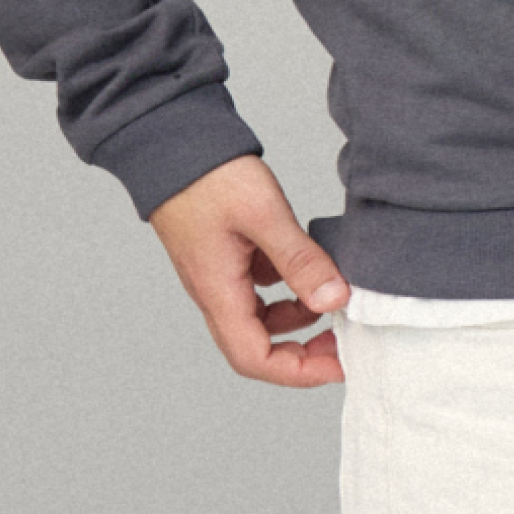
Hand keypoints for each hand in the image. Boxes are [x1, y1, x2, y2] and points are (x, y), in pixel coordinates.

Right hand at [148, 154, 350, 385]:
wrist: (170, 141)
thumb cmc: (207, 175)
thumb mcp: (263, 214)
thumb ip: (299, 260)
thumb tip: (334, 300)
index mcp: (219, 293)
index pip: (255, 359)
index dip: (299, 372)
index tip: (339, 364)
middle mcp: (215, 293)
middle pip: (257, 348)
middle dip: (303, 354)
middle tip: (343, 339)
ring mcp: (218, 276)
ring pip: (259, 320)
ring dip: (296, 321)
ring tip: (333, 301)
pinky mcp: (225, 257)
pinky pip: (257, 290)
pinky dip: (287, 290)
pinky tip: (310, 268)